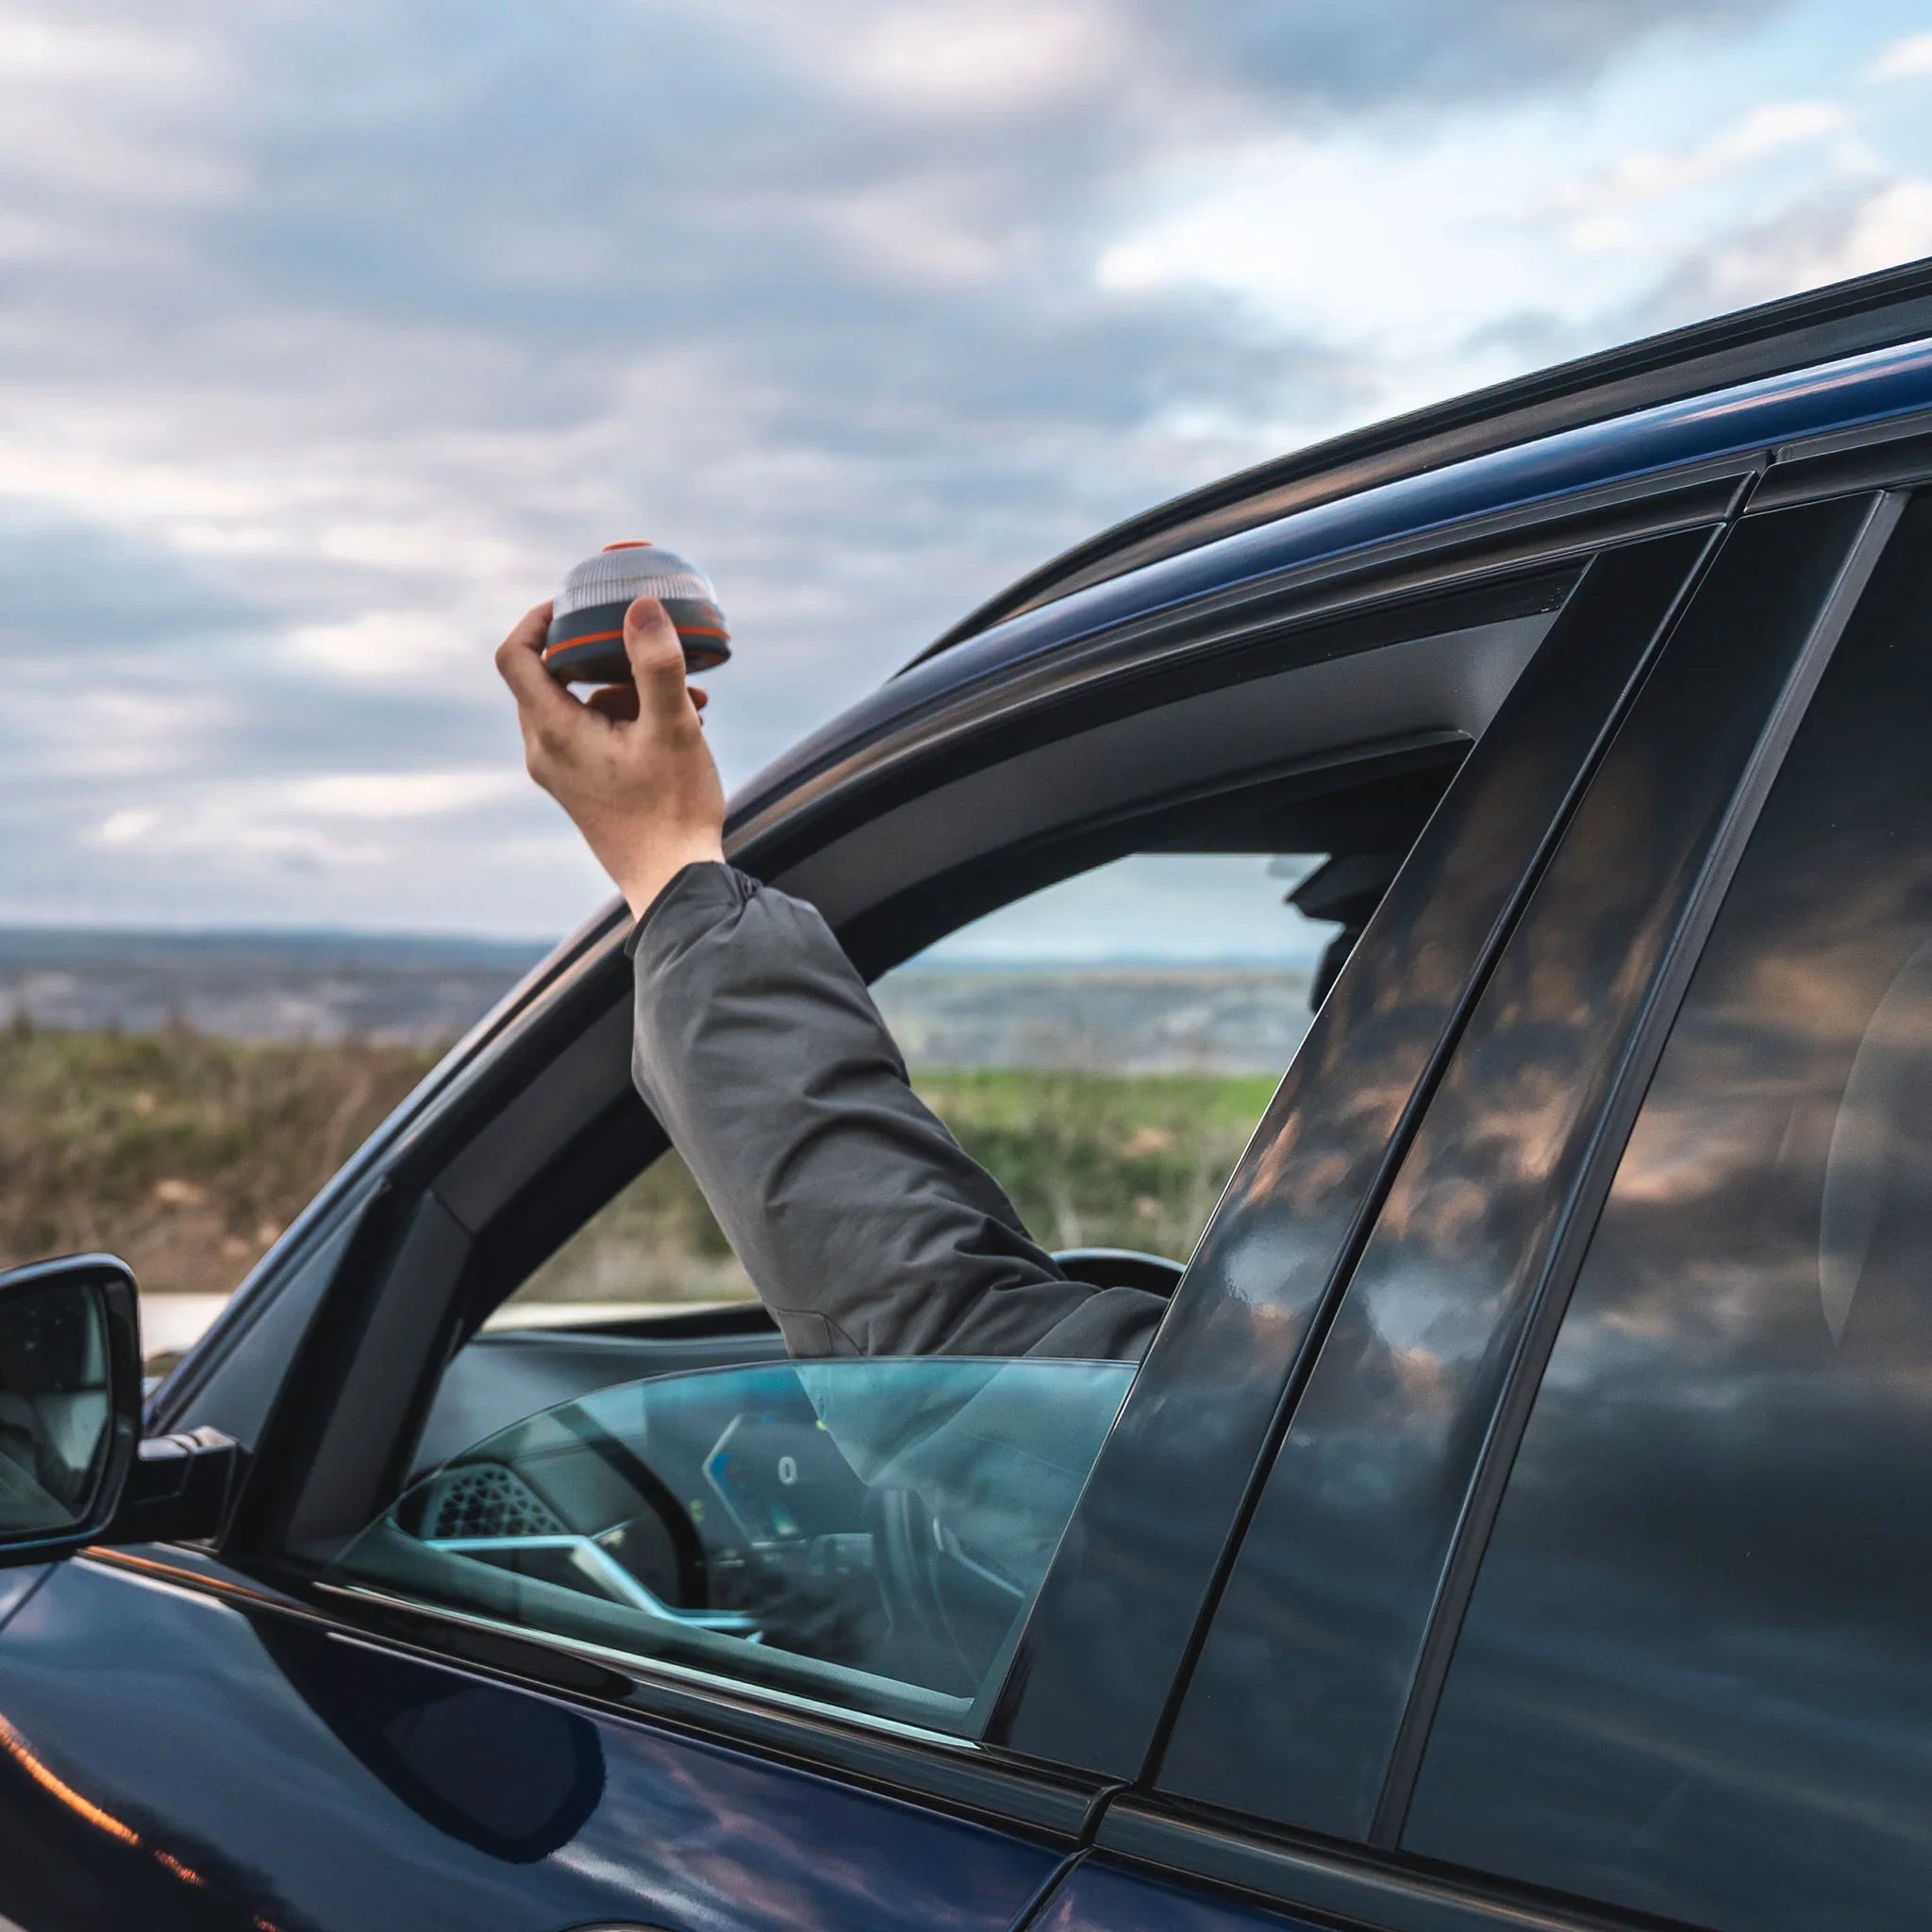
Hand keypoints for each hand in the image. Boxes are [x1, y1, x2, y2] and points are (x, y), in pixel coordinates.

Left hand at [496, 595, 726, 917]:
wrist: (673, 884)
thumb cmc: (672, 810)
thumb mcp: (673, 727)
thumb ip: (656, 663)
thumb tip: (641, 606)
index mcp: (554, 732)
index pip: (515, 656)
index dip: (537, 620)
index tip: (572, 605)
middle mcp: (545, 753)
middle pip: (549, 678)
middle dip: (601, 655)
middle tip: (643, 645)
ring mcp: (561, 775)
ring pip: (579, 707)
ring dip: (627, 689)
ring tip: (686, 695)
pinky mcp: (582, 791)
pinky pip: (592, 735)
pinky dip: (627, 718)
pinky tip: (680, 725)